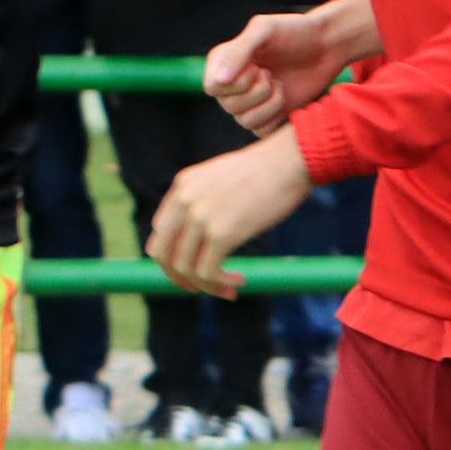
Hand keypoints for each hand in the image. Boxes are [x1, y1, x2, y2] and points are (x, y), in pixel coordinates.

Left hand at [145, 130, 315, 300]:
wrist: (291, 160)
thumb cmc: (268, 171)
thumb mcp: (222, 179)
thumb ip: (205, 200)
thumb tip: (207, 233)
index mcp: (182, 186)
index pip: (160, 231)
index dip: (172, 255)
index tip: (193, 266)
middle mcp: (184, 201)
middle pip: (162, 253)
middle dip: (178, 277)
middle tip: (199, 287)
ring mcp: (201, 217)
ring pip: (185, 267)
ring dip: (206, 285)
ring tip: (229, 288)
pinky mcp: (221, 233)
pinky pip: (207, 272)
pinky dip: (219, 285)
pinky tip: (238, 282)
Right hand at [206, 4, 357, 133]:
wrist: (326, 45)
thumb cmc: (294, 32)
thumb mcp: (264, 30)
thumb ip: (238, 51)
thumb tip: (219, 81)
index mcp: (223, 62)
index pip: (212, 87)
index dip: (235, 83)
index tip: (256, 67)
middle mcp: (232, 85)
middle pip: (228, 106)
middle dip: (256, 91)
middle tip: (271, 74)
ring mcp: (250, 103)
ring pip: (245, 121)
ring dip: (268, 103)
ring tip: (280, 84)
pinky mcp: (269, 116)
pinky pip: (262, 130)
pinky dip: (276, 115)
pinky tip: (286, 96)